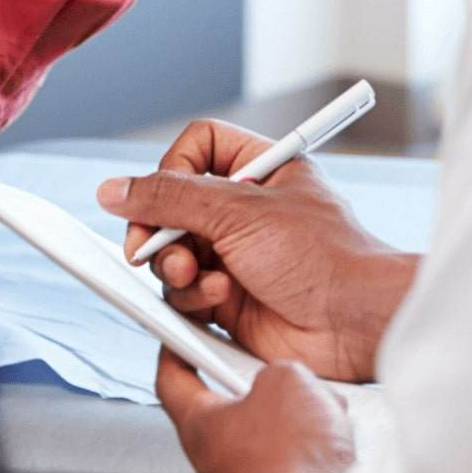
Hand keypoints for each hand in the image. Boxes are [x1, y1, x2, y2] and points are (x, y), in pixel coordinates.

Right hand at [97, 120, 416, 379]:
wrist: (357, 324)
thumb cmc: (323, 255)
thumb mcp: (238, 210)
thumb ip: (169, 198)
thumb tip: (114, 190)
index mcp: (260, 170)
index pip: (196, 148)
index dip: (172, 167)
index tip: (160, 193)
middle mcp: (245, 212)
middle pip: (173, 207)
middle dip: (159, 229)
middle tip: (148, 247)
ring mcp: (237, 257)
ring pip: (173, 254)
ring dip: (175, 266)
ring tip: (195, 275)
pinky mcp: (231, 302)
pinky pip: (186, 294)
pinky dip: (193, 296)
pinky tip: (218, 298)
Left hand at [158, 352, 354, 472]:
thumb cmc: (294, 462)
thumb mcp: (287, 380)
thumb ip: (277, 371)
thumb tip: (288, 383)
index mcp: (200, 428)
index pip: (172, 381)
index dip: (176, 351)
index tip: (180, 336)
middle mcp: (214, 465)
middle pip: (228, 411)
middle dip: (259, 389)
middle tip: (279, 374)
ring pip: (266, 441)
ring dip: (292, 424)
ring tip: (321, 416)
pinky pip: (290, 470)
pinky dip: (310, 456)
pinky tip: (334, 450)